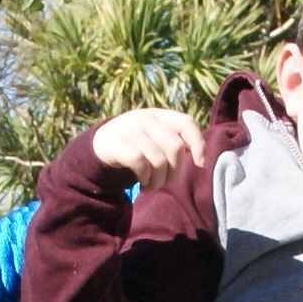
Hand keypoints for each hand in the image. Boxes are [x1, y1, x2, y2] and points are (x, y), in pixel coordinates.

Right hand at [89, 108, 205, 188]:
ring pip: (158, 160)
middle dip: (175, 172)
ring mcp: (130, 129)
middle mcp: (146, 118)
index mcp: (160, 115)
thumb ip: (174, 140)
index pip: (186, 123)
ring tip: (151, 186)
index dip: (198, 143)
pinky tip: (142, 182)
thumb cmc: (137, 145)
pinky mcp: (116, 144)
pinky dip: (144, 177)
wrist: (101, 144)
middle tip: (165, 182)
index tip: (201, 164)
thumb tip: (200, 156)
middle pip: (175, 147)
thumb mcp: (155, 136)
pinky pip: (140, 164)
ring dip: (158, 181)